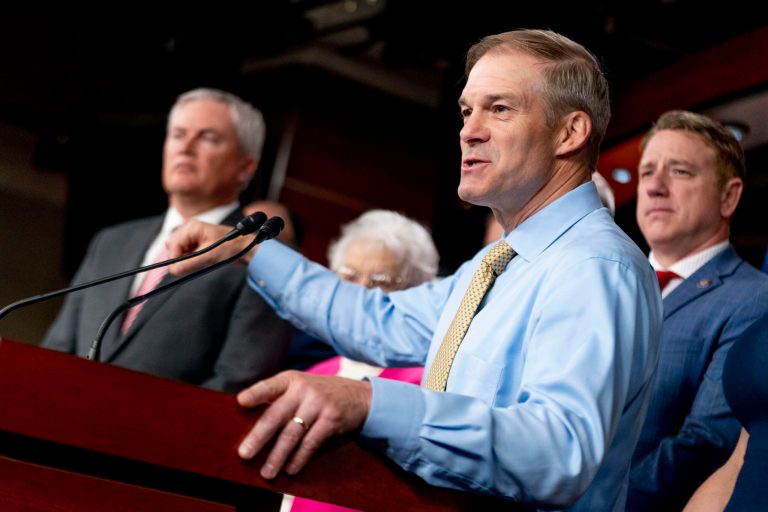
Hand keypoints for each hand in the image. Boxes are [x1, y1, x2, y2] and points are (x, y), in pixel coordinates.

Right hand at [166, 220, 254, 274]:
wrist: (244, 248)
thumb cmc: (230, 247)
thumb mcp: (209, 256)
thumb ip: (190, 263)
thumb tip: (173, 270)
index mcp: (193, 227)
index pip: (173, 243)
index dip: (173, 257)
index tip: (176, 270)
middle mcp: (191, 230)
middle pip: (173, 245)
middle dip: (177, 258)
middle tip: (187, 267)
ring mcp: (193, 237)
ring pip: (178, 250)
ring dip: (183, 259)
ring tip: (197, 263)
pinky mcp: (197, 244)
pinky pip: (185, 253)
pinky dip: (188, 260)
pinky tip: (198, 262)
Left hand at [236, 371, 371, 478]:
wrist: (359, 395)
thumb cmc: (321, 394)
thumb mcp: (302, 386)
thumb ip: (281, 398)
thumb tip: (250, 424)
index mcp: (291, 380)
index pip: (269, 386)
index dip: (255, 394)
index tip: (240, 402)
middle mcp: (303, 389)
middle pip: (276, 415)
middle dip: (259, 437)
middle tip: (244, 454)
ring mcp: (318, 403)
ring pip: (292, 434)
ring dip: (277, 456)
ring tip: (267, 472)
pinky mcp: (331, 419)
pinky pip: (311, 443)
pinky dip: (299, 458)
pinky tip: (291, 468)